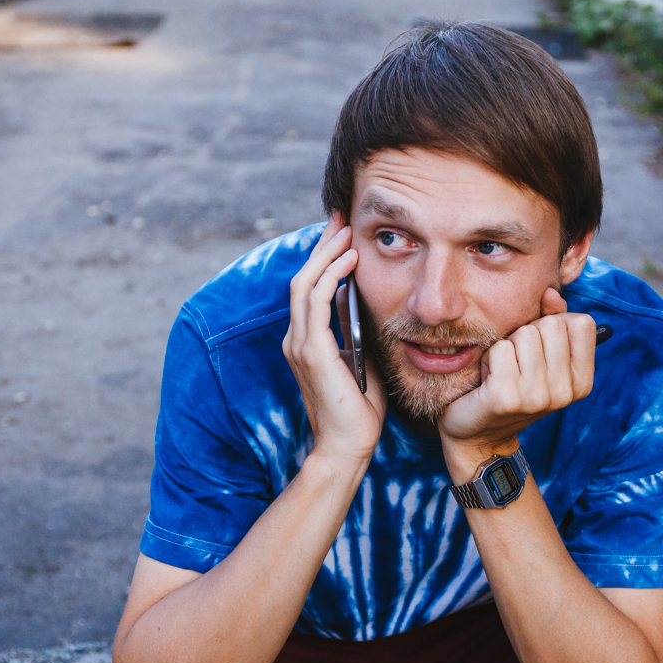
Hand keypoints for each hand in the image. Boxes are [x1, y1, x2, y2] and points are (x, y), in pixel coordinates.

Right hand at [283, 216, 385, 467]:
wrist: (347, 446)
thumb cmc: (359, 411)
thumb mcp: (361, 360)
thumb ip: (356, 333)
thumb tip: (366, 302)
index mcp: (306, 341)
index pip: (310, 288)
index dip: (324, 257)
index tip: (342, 232)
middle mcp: (296, 338)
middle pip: (303, 277)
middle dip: (322, 244)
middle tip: (341, 216)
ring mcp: (300, 344)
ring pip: (306, 283)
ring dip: (327, 253)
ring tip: (347, 231)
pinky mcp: (311, 351)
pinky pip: (316, 301)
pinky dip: (331, 276)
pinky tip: (349, 260)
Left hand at [438, 288, 595, 477]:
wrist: (477, 434)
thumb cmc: (510, 387)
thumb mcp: (539, 355)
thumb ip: (551, 321)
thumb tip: (550, 292)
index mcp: (582, 382)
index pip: (582, 323)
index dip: (556, 324)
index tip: (540, 349)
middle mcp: (565, 393)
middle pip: (550, 324)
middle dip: (527, 335)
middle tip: (516, 364)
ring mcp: (537, 397)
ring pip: (524, 333)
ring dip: (506, 347)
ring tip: (502, 372)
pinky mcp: (507, 398)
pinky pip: (500, 349)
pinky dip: (488, 358)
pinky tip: (488, 380)